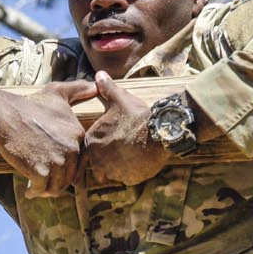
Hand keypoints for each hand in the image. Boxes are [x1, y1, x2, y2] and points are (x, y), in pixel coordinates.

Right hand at [0, 79, 97, 197]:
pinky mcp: (41, 172)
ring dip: (47, 190)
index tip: (55, 169)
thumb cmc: (30, 104)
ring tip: (37, 187)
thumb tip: (96, 85)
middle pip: (69, 177)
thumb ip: (79, 90)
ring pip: (57, 187)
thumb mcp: (58, 93)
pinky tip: (28, 190)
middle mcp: (71, 150)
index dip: (67, 168)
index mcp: (78, 135)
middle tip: (44, 181)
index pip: (80, 162)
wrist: (6, 114)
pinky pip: (42, 190)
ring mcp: (57, 162)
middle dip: (57, 181)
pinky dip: (34, 192)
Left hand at [82, 71, 168, 186]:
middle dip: (108, 157)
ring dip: (119, 166)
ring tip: (132, 155)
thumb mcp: (120, 99)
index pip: (91, 147)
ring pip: (112, 172)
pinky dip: (132, 172)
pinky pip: (127, 178)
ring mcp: (114, 171)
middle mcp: (98, 160)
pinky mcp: (129, 179)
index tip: (114, 138)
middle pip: (100, 162)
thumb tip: (99, 74)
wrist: (161, 132)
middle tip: (123, 147)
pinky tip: (141, 161)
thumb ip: (107, 88)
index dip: (103, 142)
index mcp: (92, 141)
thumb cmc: (137, 115)